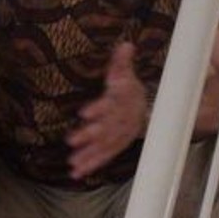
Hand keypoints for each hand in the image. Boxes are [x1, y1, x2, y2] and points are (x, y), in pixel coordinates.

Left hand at [66, 42, 148, 179]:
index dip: (99, 109)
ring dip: (89, 155)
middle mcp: (124, 120)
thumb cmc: (128, 88)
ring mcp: (121, 135)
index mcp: (124, 100)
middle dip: (90, 135)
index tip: (83, 113)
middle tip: (71, 141)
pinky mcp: (117, 146)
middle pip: (108, 128)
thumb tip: (125, 45)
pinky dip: (91, 165)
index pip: (113, 103)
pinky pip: (105, 157)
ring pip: (106, 146)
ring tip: (72, 164)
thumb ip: (122, 62)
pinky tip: (76, 172)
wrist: (147, 109)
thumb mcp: (126, 73)